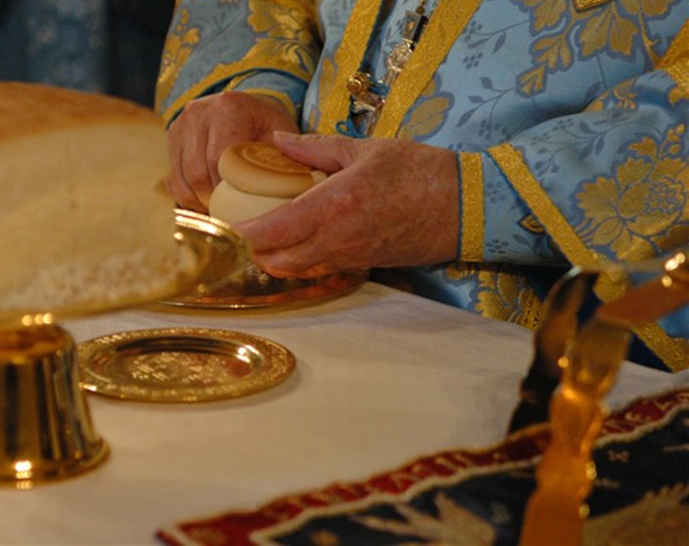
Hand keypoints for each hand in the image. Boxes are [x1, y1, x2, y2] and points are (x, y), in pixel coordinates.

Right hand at [165, 91, 298, 211]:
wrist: (245, 109)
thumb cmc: (266, 126)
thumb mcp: (282, 135)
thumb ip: (284, 158)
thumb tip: (281, 188)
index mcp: (229, 107)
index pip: (219, 159)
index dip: (227, 190)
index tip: (241, 209)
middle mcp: (198, 112)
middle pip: (197, 172)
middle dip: (213, 200)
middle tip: (231, 215)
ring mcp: (180, 125)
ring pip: (181, 180)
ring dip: (199, 202)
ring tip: (219, 210)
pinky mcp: (171, 139)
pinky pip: (173, 181)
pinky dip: (189, 198)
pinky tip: (207, 201)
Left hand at [237, 132, 459, 276]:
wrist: (466, 205)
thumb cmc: (419, 171)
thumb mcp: (363, 148)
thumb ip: (313, 147)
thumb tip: (276, 141)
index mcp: (333, 205)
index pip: (271, 231)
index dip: (241, 233)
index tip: (223, 222)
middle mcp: (336, 239)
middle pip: (275, 261)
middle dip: (252, 250)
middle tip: (240, 227)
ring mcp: (349, 257)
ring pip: (295, 271)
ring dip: (274, 258)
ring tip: (265, 233)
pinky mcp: (362, 265)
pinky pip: (319, 270)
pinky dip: (300, 260)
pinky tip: (298, 239)